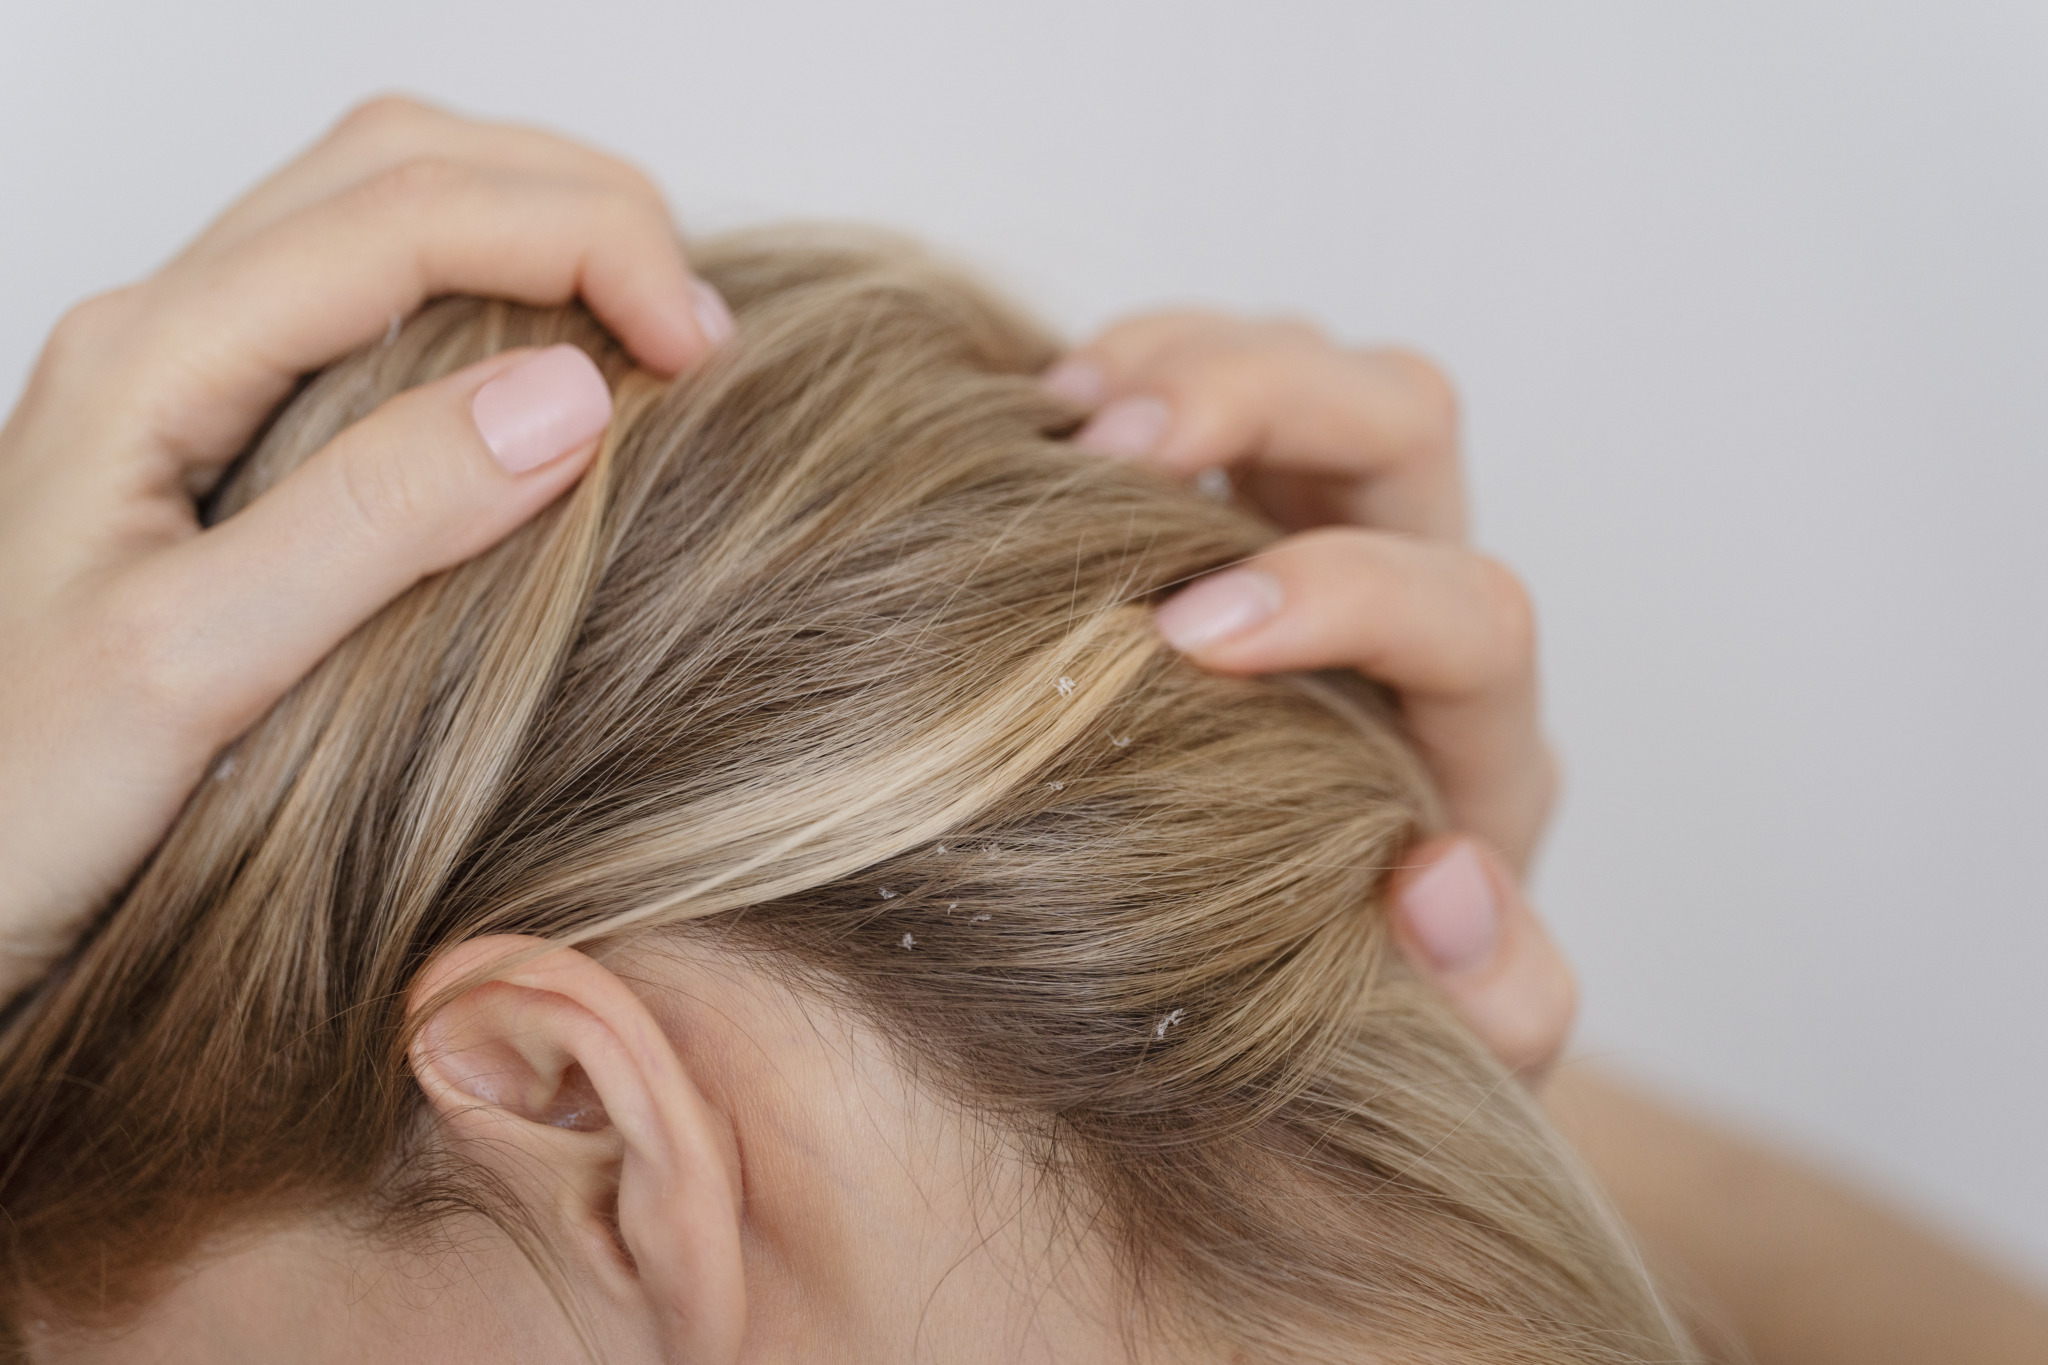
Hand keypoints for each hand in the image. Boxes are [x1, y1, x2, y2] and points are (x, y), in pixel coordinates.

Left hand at [0, 96, 732, 995]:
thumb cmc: (17, 800)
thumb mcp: (194, 670)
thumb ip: (375, 518)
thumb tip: (571, 395)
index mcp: (152, 358)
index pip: (409, 213)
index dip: (586, 243)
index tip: (700, 348)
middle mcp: (168, 331)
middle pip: (403, 161)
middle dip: (578, 204)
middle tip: (694, 329)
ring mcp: (193, 373)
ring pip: (390, 207)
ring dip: (540, 231)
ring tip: (651, 338)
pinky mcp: (225, 433)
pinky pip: (377, 299)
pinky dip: (497, 297)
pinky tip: (556, 385)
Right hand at [1046, 314, 1571, 1073]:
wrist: (1299, 961)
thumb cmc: (1362, 999)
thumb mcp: (1440, 1037)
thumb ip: (1492, 997)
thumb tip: (1442, 878)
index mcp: (1475, 735)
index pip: (1466, 612)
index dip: (1339, 595)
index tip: (1182, 636)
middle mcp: (1412, 602)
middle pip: (1403, 420)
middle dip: (1262, 397)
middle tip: (1110, 441)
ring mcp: (1320, 532)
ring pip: (1309, 365)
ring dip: (1184, 353)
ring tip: (1055, 406)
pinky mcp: (1228, 502)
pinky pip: (1202, 380)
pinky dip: (1126, 367)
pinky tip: (1034, 410)